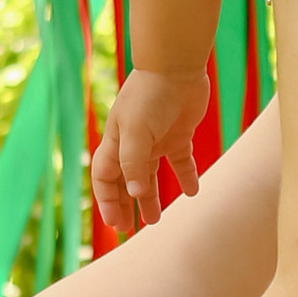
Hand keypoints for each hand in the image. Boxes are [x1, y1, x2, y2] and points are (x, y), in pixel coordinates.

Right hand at [90, 64, 208, 236]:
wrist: (177, 66)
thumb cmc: (150, 96)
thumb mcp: (136, 131)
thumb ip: (134, 163)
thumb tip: (136, 193)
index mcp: (117, 142)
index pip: (105, 178)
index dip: (107, 201)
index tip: (116, 223)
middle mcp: (134, 144)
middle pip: (125, 181)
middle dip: (125, 205)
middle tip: (129, 230)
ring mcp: (157, 139)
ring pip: (151, 176)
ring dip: (151, 198)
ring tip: (154, 220)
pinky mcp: (179, 134)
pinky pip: (181, 161)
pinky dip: (186, 177)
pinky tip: (192, 193)